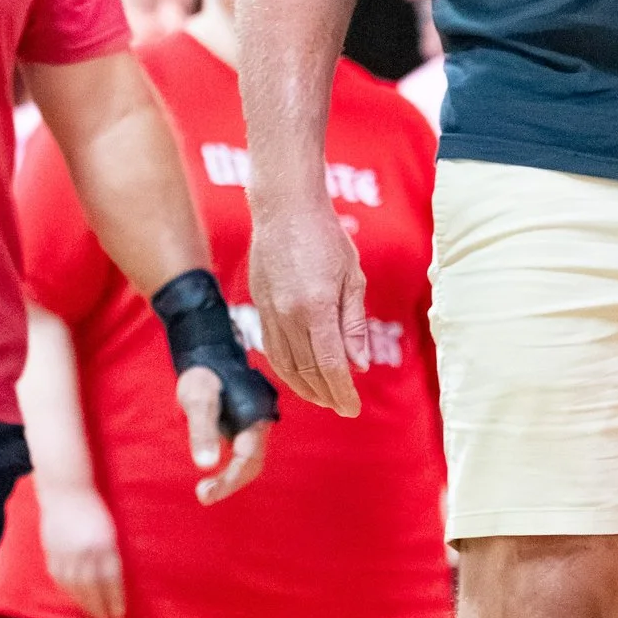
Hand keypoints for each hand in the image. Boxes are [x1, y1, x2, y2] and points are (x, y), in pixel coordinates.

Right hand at [39, 482, 126, 617]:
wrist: (66, 493)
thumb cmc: (94, 509)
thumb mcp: (110, 530)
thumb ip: (110, 554)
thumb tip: (113, 582)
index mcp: (102, 543)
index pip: (110, 578)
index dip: (115, 597)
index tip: (119, 612)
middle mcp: (83, 551)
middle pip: (92, 586)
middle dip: (100, 605)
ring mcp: (65, 553)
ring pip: (75, 585)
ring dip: (84, 603)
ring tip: (92, 614)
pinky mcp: (52, 552)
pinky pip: (60, 578)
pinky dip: (68, 591)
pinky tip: (74, 598)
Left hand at [176, 366, 271, 502]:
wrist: (210, 356)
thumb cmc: (203, 375)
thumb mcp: (198, 399)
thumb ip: (202, 430)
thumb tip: (206, 465)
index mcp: (255, 418)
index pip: (247, 459)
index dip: (228, 480)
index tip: (204, 494)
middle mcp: (259, 425)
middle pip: (252, 464)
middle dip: (230, 483)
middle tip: (203, 495)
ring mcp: (253, 427)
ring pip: (249, 461)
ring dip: (230, 478)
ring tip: (206, 490)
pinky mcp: (245, 428)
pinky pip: (243, 455)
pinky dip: (230, 469)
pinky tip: (214, 474)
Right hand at [248, 194, 368, 419]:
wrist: (284, 209)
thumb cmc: (326, 237)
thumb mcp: (352, 277)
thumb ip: (354, 324)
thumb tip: (359, 365)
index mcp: (317, 307)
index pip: (329, 365)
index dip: (342, 392)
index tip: (352, 409)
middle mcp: (289, 315)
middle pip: (307, 371)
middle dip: (326, 394)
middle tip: (342, 407)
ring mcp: (270, 312)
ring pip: (285, 365)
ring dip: (305, 388)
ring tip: (323, 398)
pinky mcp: (258, 307)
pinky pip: (271, 349)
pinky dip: (286, 370)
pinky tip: (299, 376)